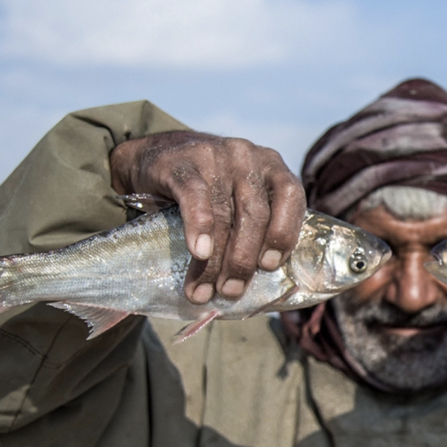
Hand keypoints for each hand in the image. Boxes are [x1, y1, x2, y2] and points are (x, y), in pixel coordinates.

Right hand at [110, 131, 305, 303]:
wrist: (156, 156)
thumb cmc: (209, 191)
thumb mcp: (239, 198)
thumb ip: (256, 227)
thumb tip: (258, 284)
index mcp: (271, 166)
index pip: (291, 196)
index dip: (284, 233)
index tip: (269, 266)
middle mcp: (247, 157)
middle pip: (254, 214)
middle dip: (243, 260)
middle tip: (231, 291)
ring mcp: (215, 156)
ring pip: (222, 214)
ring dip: (215, 260)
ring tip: (204, 290)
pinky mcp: (182, 163)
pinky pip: (194, 197)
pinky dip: (198, 227)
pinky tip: (199, 252)